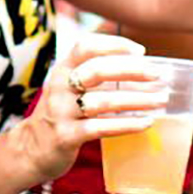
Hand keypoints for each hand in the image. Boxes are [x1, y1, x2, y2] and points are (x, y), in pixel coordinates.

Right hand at [9, 33, 165, 182]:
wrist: (33, 149)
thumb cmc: (62, 114)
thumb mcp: (69, 88)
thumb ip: (95, 76)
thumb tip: (141, 69)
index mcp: (62, 69)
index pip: (86, 46)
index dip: (114, 44)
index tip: (141, 51)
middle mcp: (59, 86)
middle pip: (97, 70)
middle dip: (132, 71)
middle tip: (157, 75)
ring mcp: (61, 112)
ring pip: (103, 101)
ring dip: (137, 100)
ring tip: (160, 100)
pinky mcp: (67, 136)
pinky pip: (101, 128)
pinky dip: (127, 125)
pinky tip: (146, 123)